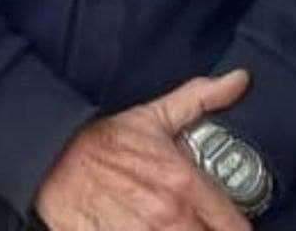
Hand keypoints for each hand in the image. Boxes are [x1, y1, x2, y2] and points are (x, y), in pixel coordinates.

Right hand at [35, 70, 251, 230]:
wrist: (55, 156)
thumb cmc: (106, 139)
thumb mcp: (155, 115)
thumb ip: (202, 98)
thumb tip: (240, 79)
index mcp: (184, 182)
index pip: (235, 226)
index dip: (237, 227)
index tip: (230, 223)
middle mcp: (170, 216)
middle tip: (202, 222)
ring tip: (175, 225)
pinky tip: (151, 230)